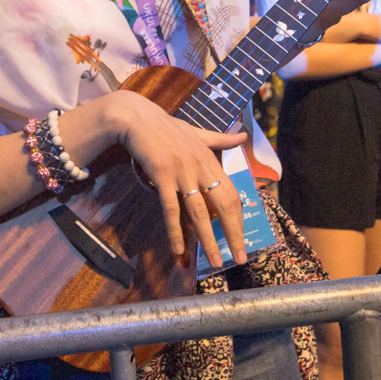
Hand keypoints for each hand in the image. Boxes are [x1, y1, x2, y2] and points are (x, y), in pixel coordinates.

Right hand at [88, 89, 247, 268]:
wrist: (138, 118)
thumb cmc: (167, 127)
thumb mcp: (198, 132)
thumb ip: (220, 139)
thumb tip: (243, 136)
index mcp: (211, 159)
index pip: (232, 194)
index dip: (239, 219)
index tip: (243, 239)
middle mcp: (201, 167)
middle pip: (223, 206)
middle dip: (233, 234)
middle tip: (239, 258)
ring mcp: (182, 171)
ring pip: (199, 212)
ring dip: (208, 239)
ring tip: (215, 261)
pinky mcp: (162, 175)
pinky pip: (170, 208)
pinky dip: (175, 230)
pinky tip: (179, 249)